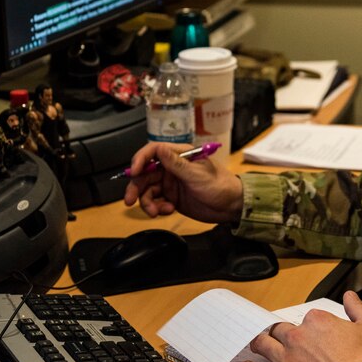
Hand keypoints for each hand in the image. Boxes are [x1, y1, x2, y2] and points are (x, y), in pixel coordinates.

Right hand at [122, 142, 243, 222]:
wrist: (231, 207)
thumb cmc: (220, 185)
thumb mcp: (197, 175)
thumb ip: (176, 164)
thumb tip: (159, 149)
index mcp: (179, 155)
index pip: (153, 151)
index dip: (140, 159)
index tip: (134, 172)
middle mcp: (172, 167)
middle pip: (145, 173)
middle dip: (136, 187)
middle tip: (130, 200)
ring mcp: (171, 183)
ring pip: (148, 190)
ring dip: (147, 202)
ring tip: (156, 212)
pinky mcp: (172, 197)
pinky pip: (156, 201)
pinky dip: (157, 208)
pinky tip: (167, 211)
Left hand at [242, 291, 361, 361]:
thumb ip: (356, 308)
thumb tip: (349, 296)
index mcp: (316, 321)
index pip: (304, 319)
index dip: (307, 328)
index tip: (312, 337)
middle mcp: (298, 337)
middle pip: (278, 330)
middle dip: (278, 334)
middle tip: (279, 341)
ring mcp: (287, 359)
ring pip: (262, 345)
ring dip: (259, 344)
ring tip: (258, 347)